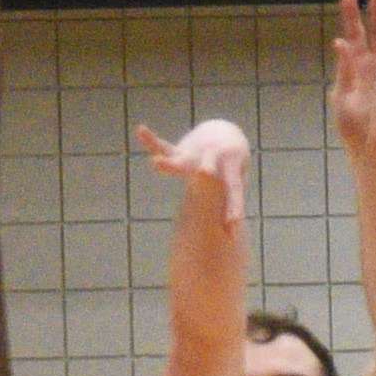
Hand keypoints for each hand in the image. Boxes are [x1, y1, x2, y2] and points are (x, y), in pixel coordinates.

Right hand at [134, 118, 248, 227]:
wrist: (224, 134)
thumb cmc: (230, 169)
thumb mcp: (234, 186)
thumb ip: (229, 211)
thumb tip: (235, 244)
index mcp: (229, 172)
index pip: (232, 193)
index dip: (232, 209)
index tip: (232, 229)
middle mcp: (211, 161)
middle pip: (207, 170)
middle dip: (205, 171)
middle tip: (204, 172)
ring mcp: (193, 156)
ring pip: (179, 161)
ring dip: (169, 164)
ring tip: (155, 164)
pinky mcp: (179, 152)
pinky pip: (162, 147)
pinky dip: (150, 141)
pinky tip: (140, 131)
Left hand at [327, 0, 375, 159]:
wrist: (368, 149)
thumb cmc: (352, 127)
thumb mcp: (341, 97)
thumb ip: (343, 70)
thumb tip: (340, 43)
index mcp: (353, 68)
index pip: (352, 36)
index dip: (350, 15)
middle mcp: (371, 66)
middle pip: (374, 31)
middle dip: (375, 9)